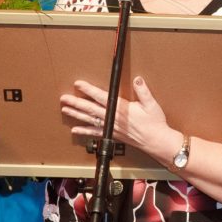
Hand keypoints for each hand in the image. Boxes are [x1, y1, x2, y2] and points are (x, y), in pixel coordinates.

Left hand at [60, 77, 175, 154]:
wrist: (157, 142)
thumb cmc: (155, 123)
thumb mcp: (151, 104)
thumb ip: (143, 90)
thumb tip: (138, 79)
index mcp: (121, 109)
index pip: (101, 97)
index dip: (89, 90)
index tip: (79, 84)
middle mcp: (113, 119)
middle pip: (91, 109)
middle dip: (76, 103)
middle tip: (64, 98)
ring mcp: (111, 128)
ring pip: (90, 120)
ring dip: (76, 115)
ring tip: (65, 110)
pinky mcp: (112, 135)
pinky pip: (96, 133)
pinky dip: (85, 131)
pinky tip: (75, 130)